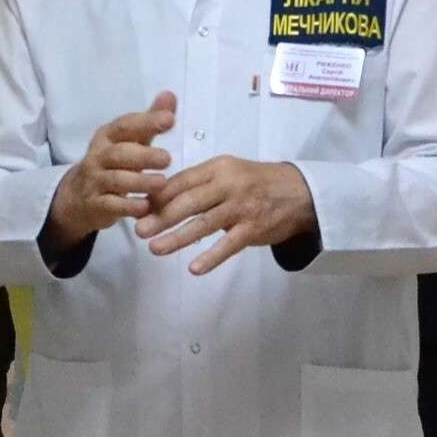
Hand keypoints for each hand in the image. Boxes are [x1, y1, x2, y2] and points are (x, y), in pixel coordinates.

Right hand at [45, 91, 176, 254]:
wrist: (78, 196)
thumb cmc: (112, 164)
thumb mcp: (129, 141)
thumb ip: (149, 120)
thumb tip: (170, 95)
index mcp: (108, 136)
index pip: (125, 125)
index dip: (146, 121)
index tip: (170, 119)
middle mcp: (98, 156)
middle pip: (119, 153)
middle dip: (143, 155)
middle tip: (168, 158)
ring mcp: (95, 181)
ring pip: (115, 180)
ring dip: (139, 181)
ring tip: (162, 183)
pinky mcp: (95, 204)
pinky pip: (111, 205)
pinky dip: (128, 206)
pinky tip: (146, 207)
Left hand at [136, 156, 316, 274]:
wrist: (299, 192)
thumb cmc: (253, 182)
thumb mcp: (226, 172)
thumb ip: (197, 183)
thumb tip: (158, 197)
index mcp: (216, 168)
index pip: (181, 181)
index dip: (158, 196)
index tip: (137, 208)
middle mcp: (228, 185)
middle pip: (189, 202)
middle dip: (161, 217)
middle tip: (139, 231)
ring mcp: (242, 207)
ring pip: (204, 224)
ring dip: (178, 238)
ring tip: (155, 249)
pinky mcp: (254, 228)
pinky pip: (229, 245)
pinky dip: (212, 257)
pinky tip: (194, 268)